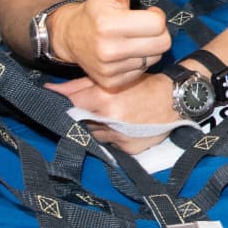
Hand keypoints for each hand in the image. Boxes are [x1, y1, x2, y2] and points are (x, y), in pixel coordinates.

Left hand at [47, 72, 178, 154]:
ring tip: (110, 117)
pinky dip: (111, 137)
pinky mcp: (127, 149)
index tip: (57, 101)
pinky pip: (109, 145)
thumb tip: (50, 89)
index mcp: (105, 99)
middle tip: (91, 109)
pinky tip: (122, 128)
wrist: (177, 100)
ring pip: (92, 135)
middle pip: (79, 122)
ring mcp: (119, 137)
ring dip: (95, 128)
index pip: (71, 104)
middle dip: (81, 116)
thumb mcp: (115, 79)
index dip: (64, 102)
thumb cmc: (146, 85)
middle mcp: (110, 120)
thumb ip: (81, 84)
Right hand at [57, 0, 171, 89]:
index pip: (158, 24)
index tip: (145, 14)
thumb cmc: (96, 13)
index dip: (155, 17)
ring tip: (132, 40)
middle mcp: (109, 50)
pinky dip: (138, 63)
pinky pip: (142, 72)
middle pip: (162, 43)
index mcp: (109, 25)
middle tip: (141, 28)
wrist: (71, 38)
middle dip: (156, 33)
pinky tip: (125, 54)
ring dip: (148, 48)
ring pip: (154, 58)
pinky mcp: (111, 83)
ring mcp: (110, 69)